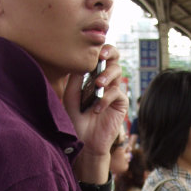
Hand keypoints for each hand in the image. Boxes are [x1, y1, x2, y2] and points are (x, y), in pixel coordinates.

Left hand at [63, 46, 127, 180]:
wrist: (83, 142)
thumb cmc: (75, 119)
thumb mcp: (70, 97)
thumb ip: (75, 79)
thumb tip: (82, 61)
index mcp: (93, 76)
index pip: (101, 56)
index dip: (101, 48)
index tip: (94, 49)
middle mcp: (106, 81)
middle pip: (114, 58)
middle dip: (110, 53)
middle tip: (101, 56)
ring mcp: (114, 91)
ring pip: (118, 72)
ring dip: (107, 75)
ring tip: (98, 85)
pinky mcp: (121, 104)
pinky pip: (117, 93)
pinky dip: (106, 98)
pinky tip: (97, 109)